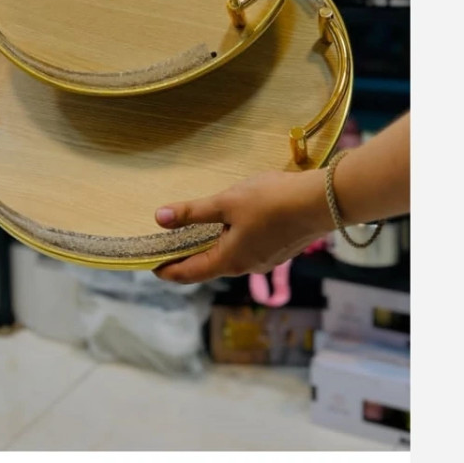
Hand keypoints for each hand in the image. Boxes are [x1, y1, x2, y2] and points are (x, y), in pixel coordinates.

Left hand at [153, 168, 333, 283]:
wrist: (323, 201)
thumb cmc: (272, 201)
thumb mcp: (226, 202)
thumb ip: (193, 212)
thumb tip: (159, 218)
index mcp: (229, 261)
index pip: (189, 273)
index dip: (168, 270)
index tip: (151, 265)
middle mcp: (246, 267)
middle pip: (208, 267)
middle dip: (187, 257)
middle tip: (168, 245)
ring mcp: (264, 260)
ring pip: (228, 257)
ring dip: (209, 247)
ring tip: (195, 232)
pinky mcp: (278, 249)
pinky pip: (245, 249)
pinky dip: (229, 240)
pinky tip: (229, 223)